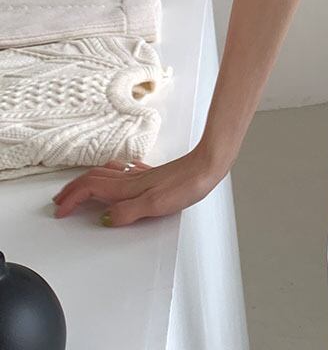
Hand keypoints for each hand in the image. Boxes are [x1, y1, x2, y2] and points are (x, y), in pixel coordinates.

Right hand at [51, 148, 226, 226]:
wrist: (209, 166)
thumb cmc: (187, 184)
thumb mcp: (156, 204)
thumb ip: (128, 212)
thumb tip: (104, 220)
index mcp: (128, 187)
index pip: (90, 189)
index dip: (72, 199)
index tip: (61, 211)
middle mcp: (132, 178)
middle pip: (94, 179)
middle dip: (73, 189)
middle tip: (61, 201)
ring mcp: (144, 175)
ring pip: (108, 173)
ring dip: (89, 180)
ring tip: (80, 188)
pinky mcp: (156, 175)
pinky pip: (126, 172)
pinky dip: (113, 174)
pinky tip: (120, 176)